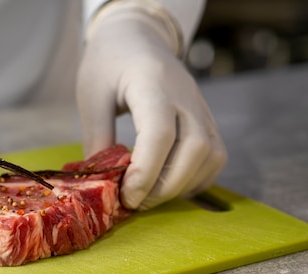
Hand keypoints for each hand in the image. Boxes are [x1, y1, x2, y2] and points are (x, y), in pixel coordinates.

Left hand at [76, 1, 226, 209]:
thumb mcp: (92, 97)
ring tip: (150, 196)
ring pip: (211, 156)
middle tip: (135, 202)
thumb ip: (97, 140)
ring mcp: (201, 107)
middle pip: (194, 149)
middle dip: (164, 187)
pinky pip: (215, 156)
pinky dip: (197, 179)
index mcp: (151, 83)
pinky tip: (169, 186)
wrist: (137, 36)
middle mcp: (185, 95)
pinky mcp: (206, 118)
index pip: (159, 133)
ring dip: (182, 186)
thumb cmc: (110, 64)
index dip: (145, 172)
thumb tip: (102, 185)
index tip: (126, 195)